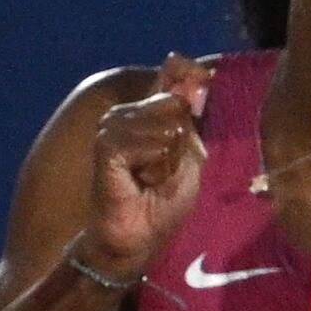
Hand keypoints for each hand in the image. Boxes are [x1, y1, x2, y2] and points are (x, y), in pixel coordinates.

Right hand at [83, 56, 210, 279]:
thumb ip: (192, 121)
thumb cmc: (165, 199)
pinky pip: (139, 141)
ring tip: (153, 177)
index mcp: (149, 114)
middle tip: (167, 169)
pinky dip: (150, 161)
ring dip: (165, 154)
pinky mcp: (104, 148)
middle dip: (180, 138)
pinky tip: (144, 177)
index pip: (170, 77)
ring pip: (156, 121)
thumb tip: (196, 82)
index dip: (187, 74)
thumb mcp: (191, 157)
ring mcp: (112, 129)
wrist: (141, 235)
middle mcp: (127, 115)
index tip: (206, 75)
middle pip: (168, 101)